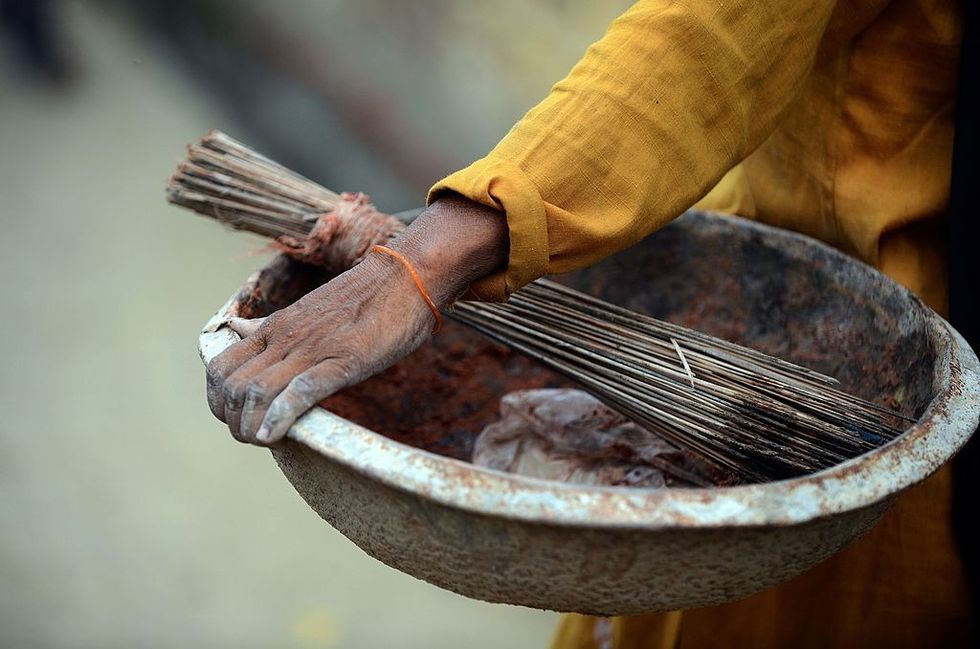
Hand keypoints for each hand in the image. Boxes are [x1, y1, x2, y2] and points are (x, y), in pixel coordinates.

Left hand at [205, 195, 508, 444]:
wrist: (409, 275)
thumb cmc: (368, 295)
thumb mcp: (309, 309)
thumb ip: (272, 325)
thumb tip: (237, 328)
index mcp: (277, 326)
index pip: (221, 366)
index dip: (218, 400)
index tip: (237, 417)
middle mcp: (286, 337)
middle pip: (230, 384)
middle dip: (231, 419)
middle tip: (250, 435)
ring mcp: (312, 348)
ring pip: (255, 391)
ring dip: (250, 425)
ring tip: (263, 442)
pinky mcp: (342, 360)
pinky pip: (299, 392)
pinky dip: (280, 418)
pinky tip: (275, 438)